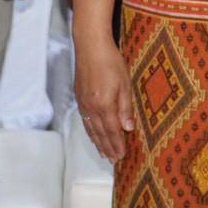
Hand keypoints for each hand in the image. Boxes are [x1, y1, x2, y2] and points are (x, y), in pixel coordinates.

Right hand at [74, 35, 133, 161]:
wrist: (90, 47)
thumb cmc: (111, 62)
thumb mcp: (124, 84)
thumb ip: (125, 108)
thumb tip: (128, 128)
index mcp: (104, 105)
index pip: (112, 131)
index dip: (117, 144)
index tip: (121, 156)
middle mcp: (91, 107)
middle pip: (100, 133)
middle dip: (107, 148)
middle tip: (113, 161)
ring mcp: (83, 103)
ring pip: (91, 129)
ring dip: (97, 143)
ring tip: (103, 153)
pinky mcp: (79, 98)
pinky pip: (85, 120)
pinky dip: (90, 131)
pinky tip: (93, 135)